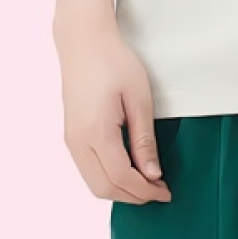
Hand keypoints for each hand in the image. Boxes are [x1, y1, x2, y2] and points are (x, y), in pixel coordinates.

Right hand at [55, 20, 171, 204]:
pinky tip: (128, 171)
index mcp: (95, 132)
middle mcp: (77, 142)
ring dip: (120, 190)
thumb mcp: (139, 97)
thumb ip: (144, 138)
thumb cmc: (113, 61)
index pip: (120, 177)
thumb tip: (152, 173)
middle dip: (133, 196)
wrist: (84, 42)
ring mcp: (71, 140)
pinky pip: (88, 169)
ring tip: (147, 184)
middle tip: (159, 192)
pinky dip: (109, 178)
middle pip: (103, 188)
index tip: (165, 192)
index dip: (144, 191)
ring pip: (93, 183)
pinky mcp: (72, 135)